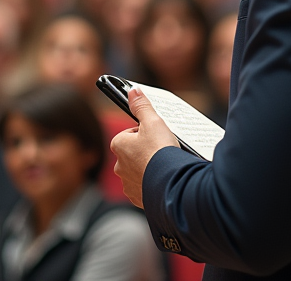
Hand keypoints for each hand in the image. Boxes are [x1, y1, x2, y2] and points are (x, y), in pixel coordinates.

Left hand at [109, 88, 178, 207]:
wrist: (171, 184)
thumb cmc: (160, 151)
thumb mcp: (153, 121)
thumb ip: (142, 106)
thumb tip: (133, 91)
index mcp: (119, 145)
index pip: (129, 134)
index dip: (144, 132)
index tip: (156, 135)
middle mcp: (119, 166)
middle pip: (133, 153)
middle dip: (145, 152)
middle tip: (162, 151)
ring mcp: (128, 183)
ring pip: (138, 172)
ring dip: (149, 169)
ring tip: (164, 166)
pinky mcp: (138, 198)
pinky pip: (144, 188)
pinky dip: (152, 184)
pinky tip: (163, 180)